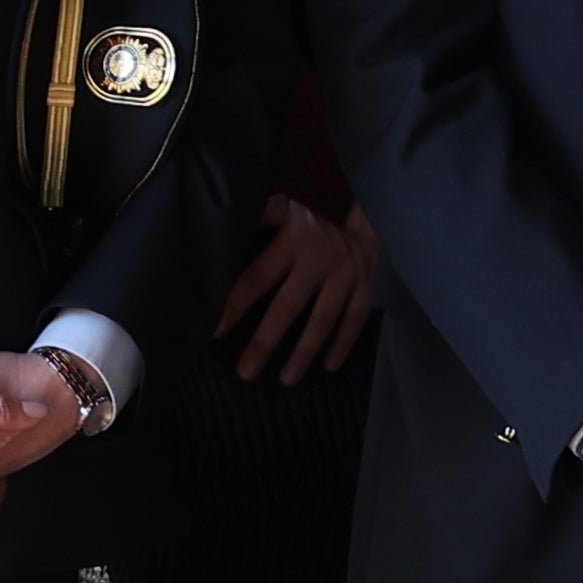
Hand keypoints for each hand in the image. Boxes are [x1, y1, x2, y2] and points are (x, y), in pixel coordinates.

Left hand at [214, 196, 378, 383]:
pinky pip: (355, 318)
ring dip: (305, 352)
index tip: (216, 330)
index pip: (257, 279)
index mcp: (291, 243)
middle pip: (288, 308)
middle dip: (266, 342)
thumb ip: (258, 216)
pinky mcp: (366, 284)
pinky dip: (344, 343)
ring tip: (287, 380)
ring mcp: (345, 276)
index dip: (235, 306)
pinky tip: (330, 366)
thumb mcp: (283, 203)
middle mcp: (318, 263)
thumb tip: (220, 225)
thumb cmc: (312, 207)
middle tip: (247, 371)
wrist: (364, 202)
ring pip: (324, 320)